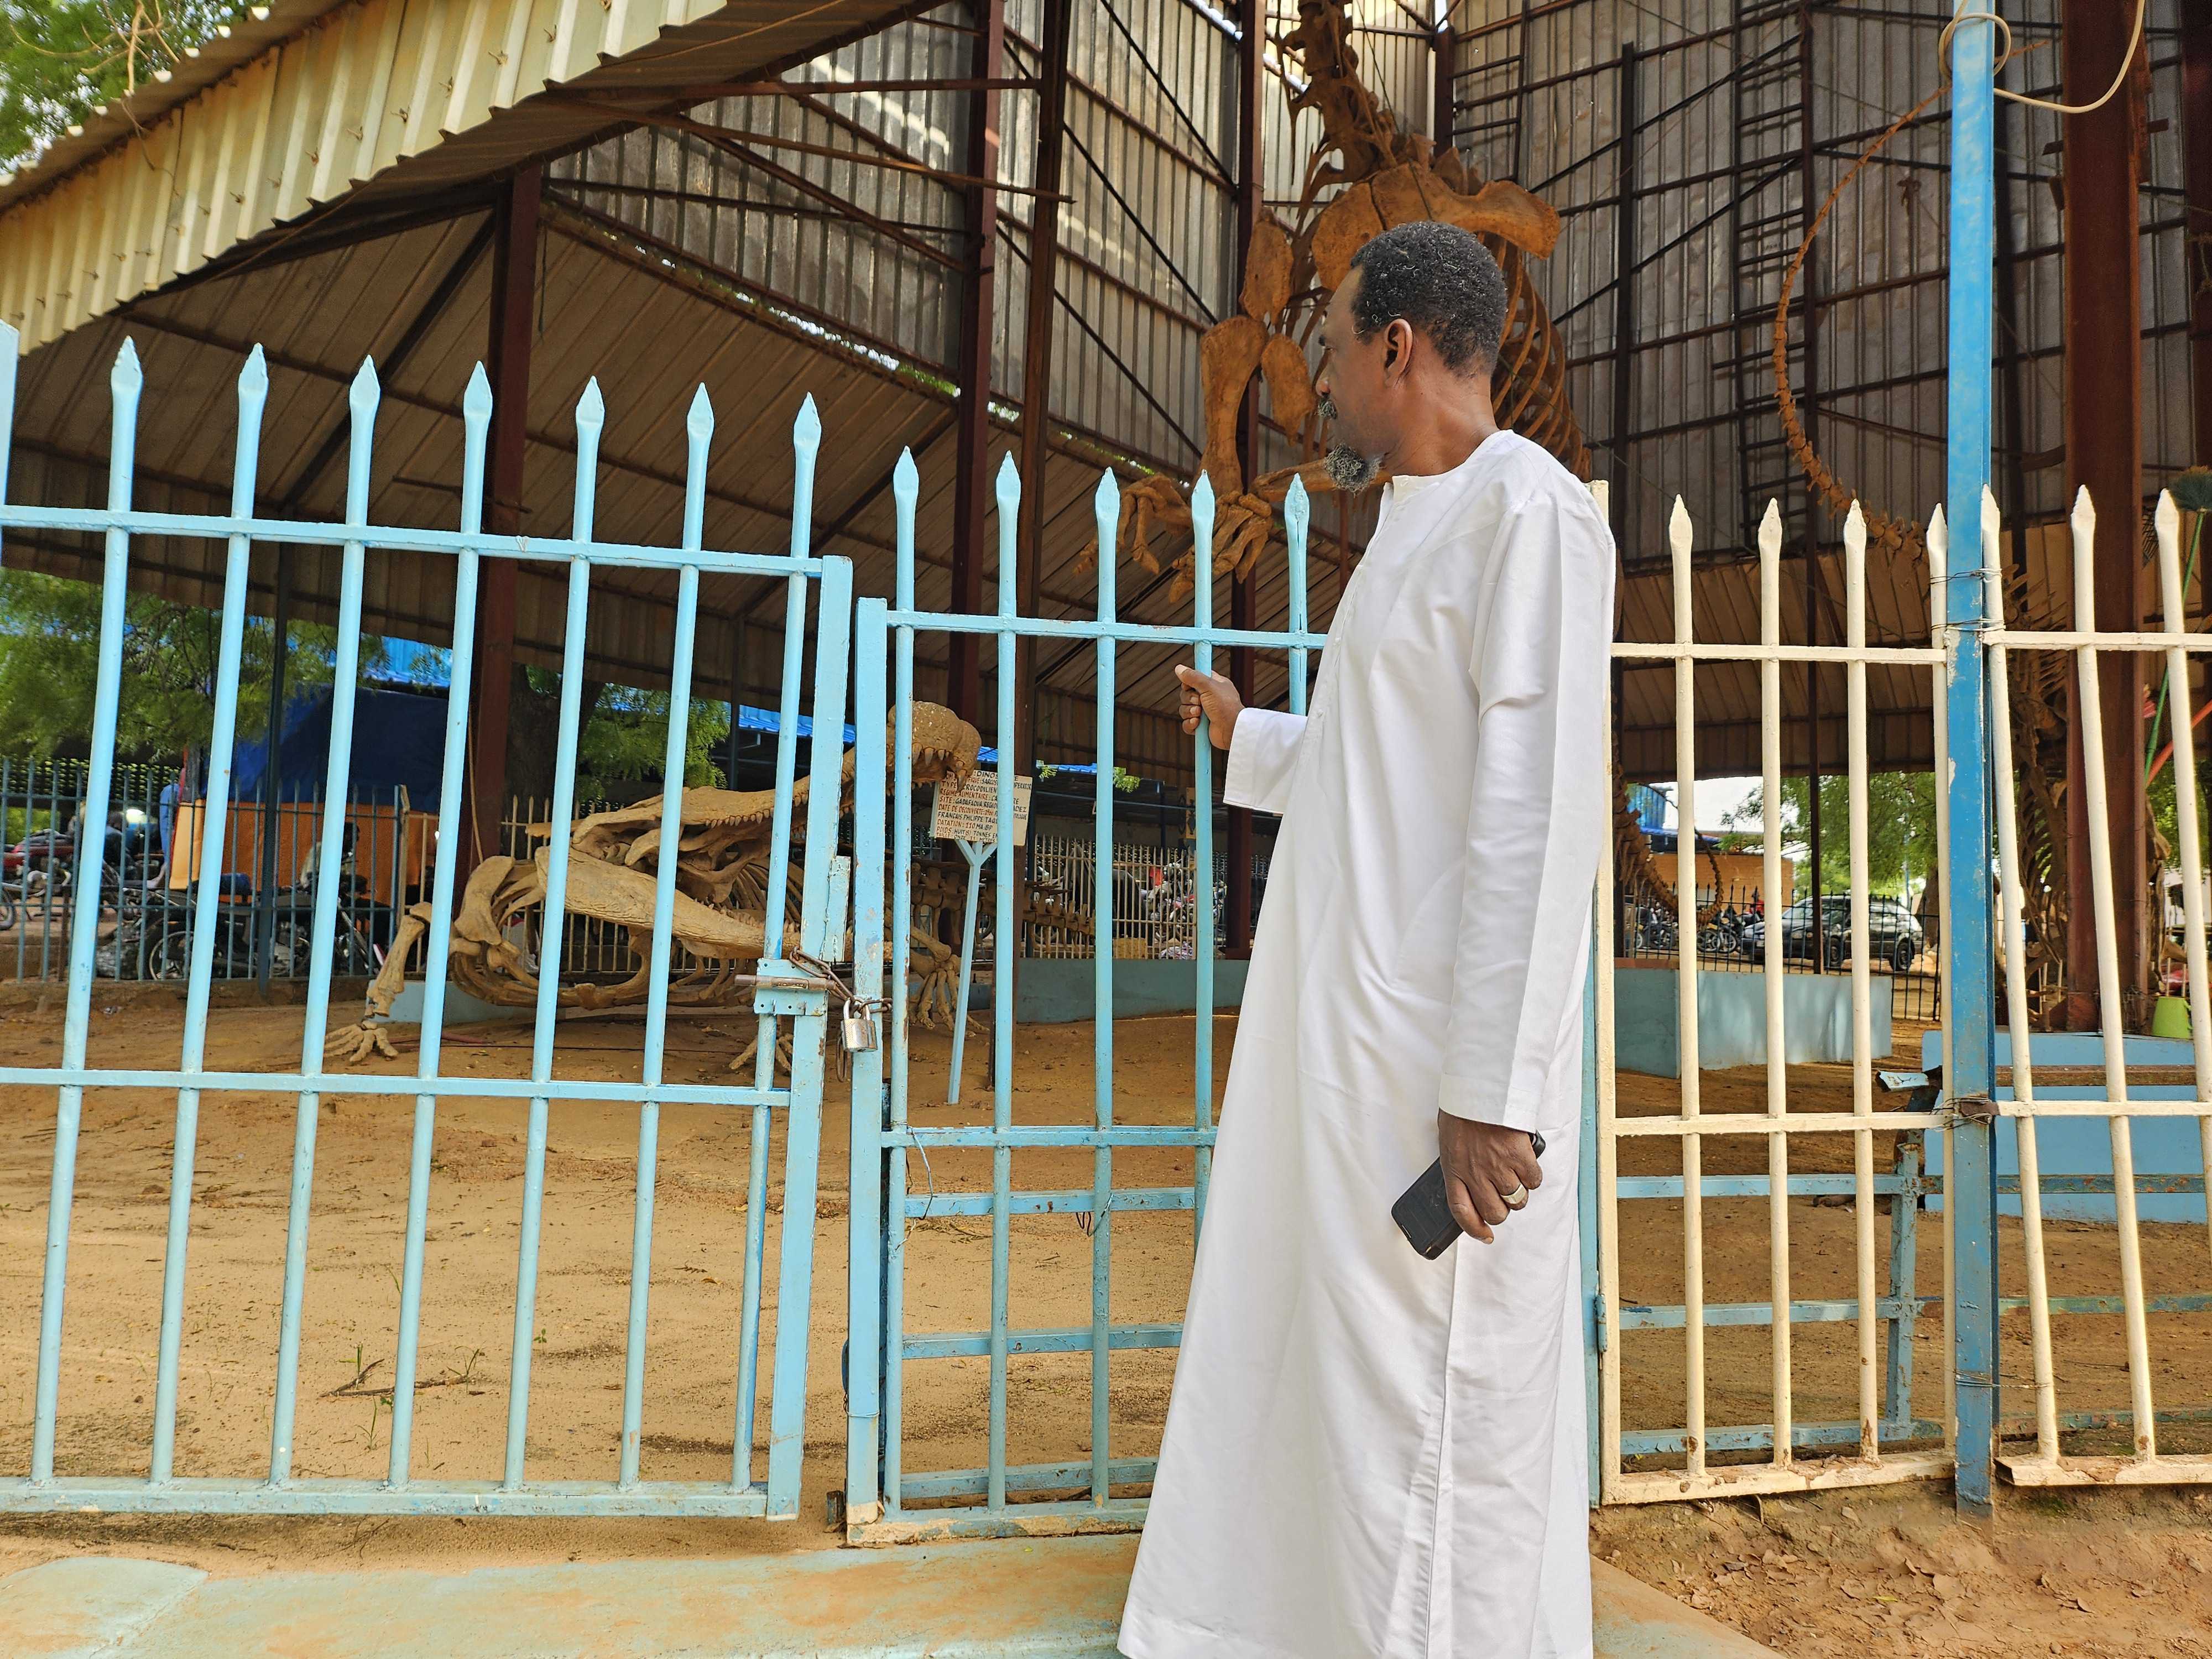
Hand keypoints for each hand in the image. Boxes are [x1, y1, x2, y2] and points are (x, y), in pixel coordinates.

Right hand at [1174, 665, 1243, 748]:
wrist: (1231, 730)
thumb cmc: (1226, 706)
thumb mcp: (1209, 686)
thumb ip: (1193, 676)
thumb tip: (1179, 668)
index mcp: (1213, 685)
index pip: (1194, 679)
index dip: (1189, 682)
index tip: (1190, 685)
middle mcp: (1208, 698)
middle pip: (1185, 694)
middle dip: (1189, 699)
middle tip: (1199, 702)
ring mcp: (1204, 712)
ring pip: (1184, 709)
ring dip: (1189, 712)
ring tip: (1199, 714)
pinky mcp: (1200, 726)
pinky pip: (1186, 723)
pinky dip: (1190, 724)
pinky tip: (1197, 723)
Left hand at [1436, 1113, 1543, 1244]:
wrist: (1480, 1085)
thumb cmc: (1464, 1108)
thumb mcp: (1450, 1139)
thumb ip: (1459, 1163)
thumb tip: (1471, 1182)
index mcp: (1454, 1169)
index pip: (1461, 1211)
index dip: (1474, 1229)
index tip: (1485, 1235)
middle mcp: (1475, 1173)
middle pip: (1495, 1212)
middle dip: (1502, 1209)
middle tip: (1504, 1195)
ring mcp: (1498, 1166)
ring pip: (1517, 1200)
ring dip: (1519, 1192)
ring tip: (1515, 1174)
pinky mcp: (1519, 1156)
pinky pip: (1533, 1180)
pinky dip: (1533, 1176)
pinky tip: (1526, 1162)